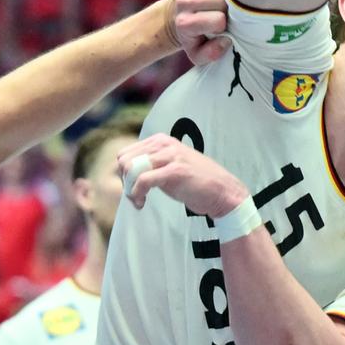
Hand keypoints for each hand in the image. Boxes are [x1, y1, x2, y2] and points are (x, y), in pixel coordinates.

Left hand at [115, 133, 249, 218]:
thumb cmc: (194, 182)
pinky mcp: (175, 171)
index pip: (126, 153)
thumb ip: (151, 164)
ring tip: (138, 200)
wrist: (222, 192)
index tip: (133, 188)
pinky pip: (143, 180)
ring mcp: (171, 156)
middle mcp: (164, 144)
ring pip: (132, 168)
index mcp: (161, 141)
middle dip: (125, 181)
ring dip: (129, 188)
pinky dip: (136, 194)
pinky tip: (141, 203)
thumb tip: (125, 172)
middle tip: (135, 195)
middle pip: (124, 160)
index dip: (123, 173)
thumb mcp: (169, 166)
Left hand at [163, 0, 230, 64]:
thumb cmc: (192, 38)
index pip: (219, 20)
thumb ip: (213, 54)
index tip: (223, 28)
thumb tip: (226, 40)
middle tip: (229, 13)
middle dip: (231, 7)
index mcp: (185, 23)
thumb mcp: (198, 55)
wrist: (171, 18)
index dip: (226, 25)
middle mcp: (184, 0)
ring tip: (228, 1)